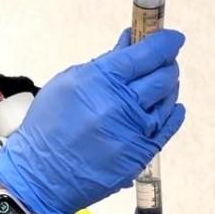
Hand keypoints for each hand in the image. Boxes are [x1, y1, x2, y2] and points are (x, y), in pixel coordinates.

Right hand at [0, 29, 185, 213]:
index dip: (164, 42)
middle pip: (162, 76)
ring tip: (163, 82)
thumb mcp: (67, 83)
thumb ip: (103, 63)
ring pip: (168, 101)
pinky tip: (172, 107)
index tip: (172, 38)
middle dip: (168, 63)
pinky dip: (173, 114)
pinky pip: (167, 129)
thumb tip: (129, 43)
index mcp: (100, 81)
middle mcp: (120, 105)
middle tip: (165, 59)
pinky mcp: (140, 154)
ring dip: (169, 86)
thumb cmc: (47, 128)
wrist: (40, 175)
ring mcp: (133, 131)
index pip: (144, 54)